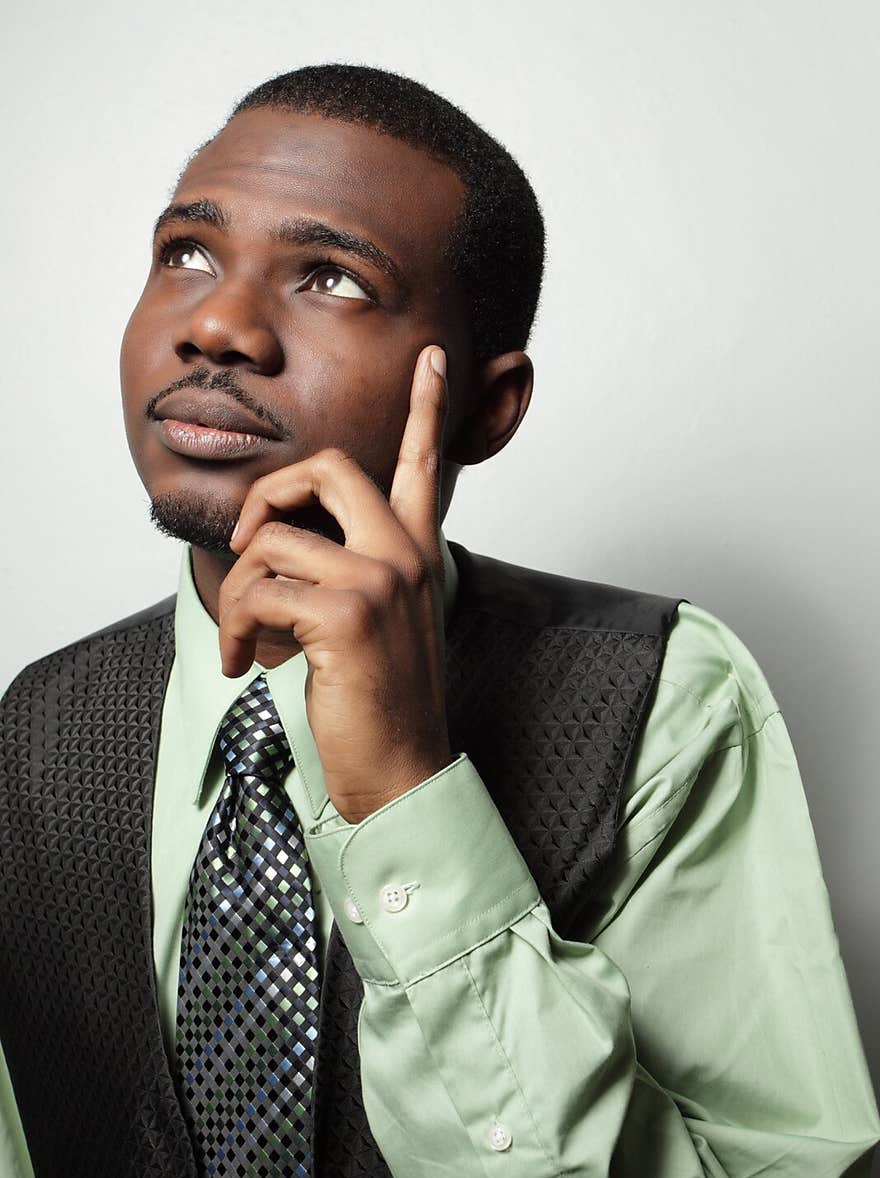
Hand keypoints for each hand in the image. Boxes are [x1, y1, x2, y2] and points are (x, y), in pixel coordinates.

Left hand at [218, 344, 454, 822]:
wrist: (402, 769)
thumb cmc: (379, 701)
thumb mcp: (371, 622)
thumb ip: (344, 569)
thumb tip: (276, 541)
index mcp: (415, 551)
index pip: (423, 463)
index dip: (428, 406)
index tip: (434, 357)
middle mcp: (405, 553)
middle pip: (324, 466)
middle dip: (266, 495)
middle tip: (248, 544)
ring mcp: (381, 578)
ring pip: (271, 540)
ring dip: (238, 594)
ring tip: (247, 641)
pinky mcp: (347, 613)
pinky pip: (259, 589)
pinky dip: (237, 627)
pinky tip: (246, 663)